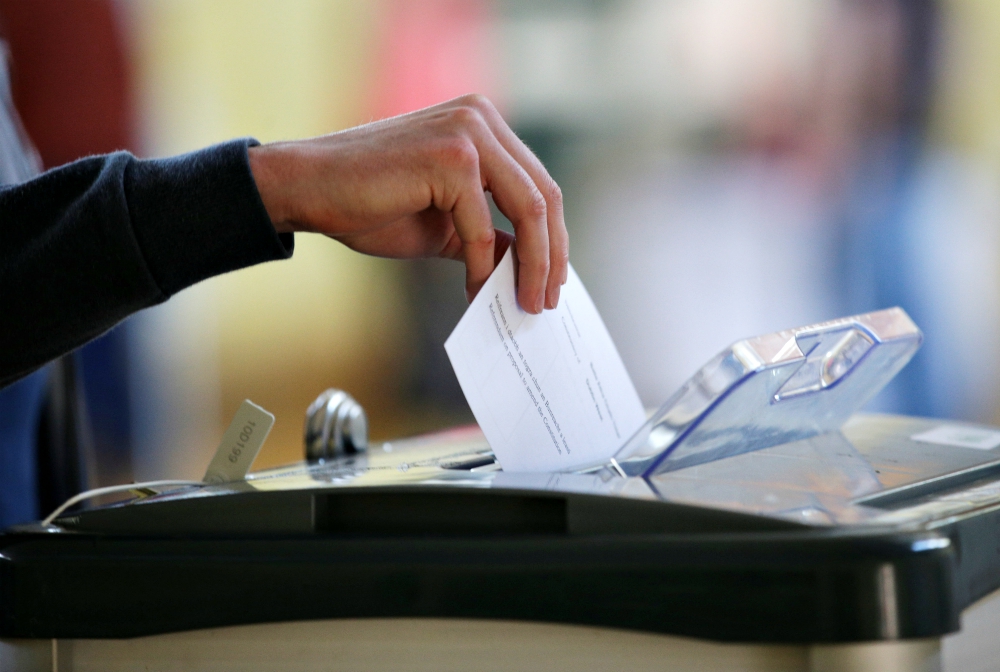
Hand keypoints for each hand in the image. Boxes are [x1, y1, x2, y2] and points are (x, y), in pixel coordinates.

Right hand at [248, 94, 567, 313]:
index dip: (553, 239)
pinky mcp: (450, 158)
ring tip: (526, 304)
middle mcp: (482, 118)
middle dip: (552, 256)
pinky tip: (477, 293)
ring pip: (529, 209)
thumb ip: (489, 236)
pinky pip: (483, 228)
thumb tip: (527, 267)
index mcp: (484, 125)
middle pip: (545, 195)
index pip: (539, 184)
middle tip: (546, 301)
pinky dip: (485, 268)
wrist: (308, 190)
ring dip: (533, 265)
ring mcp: (468, 132)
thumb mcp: (445, 224)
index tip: (551, 282)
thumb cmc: (369, 205)